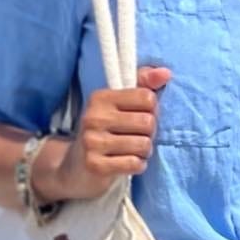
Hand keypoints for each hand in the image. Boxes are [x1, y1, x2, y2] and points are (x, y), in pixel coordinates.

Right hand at [38, 66, 170, 200]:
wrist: (74, 166)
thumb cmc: (104, 131)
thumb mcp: (118, 104)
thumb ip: (143, 84)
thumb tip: (166, 73)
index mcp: (100, 97)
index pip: (147, 97)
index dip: (152, 110)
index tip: (140, 116)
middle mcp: (94, 117)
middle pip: (148, 122)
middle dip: (150, 133)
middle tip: (138, 137)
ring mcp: (92, 142)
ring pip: (144, 144)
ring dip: (145, 151)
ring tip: (133, 151)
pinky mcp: (95, 165)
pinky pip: (134, 164)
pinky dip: (138, 165)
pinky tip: (129, 163)